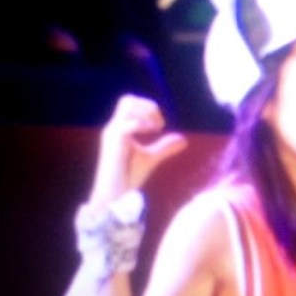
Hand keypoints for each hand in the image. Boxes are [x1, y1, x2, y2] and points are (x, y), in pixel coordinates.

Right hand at [87, 94, 187, 208]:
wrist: (113, 195)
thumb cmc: (128, 176)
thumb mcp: (151, 158)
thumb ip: (165, 147)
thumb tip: (183, 140)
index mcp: (120, 128)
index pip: (130, 103)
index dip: (148, 107)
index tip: (160, 125)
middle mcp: (114, 128)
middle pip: (127, 99)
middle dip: (148, 106)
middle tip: (159, 125)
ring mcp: (112, 134)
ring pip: (127, 106)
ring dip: (146, 114)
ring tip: (155, 129)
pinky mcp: (114, 143)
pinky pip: (126, 124)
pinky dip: (142, 125)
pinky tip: (151, 134)